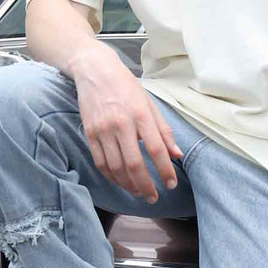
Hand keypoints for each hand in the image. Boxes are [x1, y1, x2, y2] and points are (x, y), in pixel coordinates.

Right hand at [67, 44, 181, 203]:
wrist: (94, 70)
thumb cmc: (126, 86)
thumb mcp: (149, 103)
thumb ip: (163, 130)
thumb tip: (176, 154)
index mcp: (141, 114)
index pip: (156, 149)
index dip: (165, 170)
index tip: (171, 184)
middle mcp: (121, 123)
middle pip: (134, 164)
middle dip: (146, 185)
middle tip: (153, 197)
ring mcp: (103, 130)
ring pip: (116, 167)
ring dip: (128, 185)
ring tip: (139, 192)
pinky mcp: (90, 133)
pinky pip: (101, 162)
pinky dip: (112, 177)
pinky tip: (121, 182)